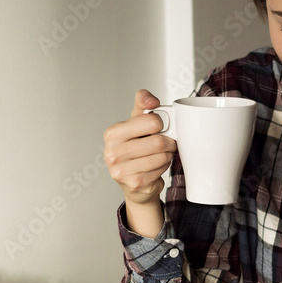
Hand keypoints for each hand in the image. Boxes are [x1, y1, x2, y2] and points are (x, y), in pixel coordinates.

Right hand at [103, 90, 176, 235]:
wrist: (133, 181)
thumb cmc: (135, 149)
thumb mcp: (136, 123)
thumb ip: (142, 105)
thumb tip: (150, 100)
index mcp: (113, 133)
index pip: (151, 121)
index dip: (161, 124)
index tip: (158, 128)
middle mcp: (113, 152)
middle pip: (158, 141)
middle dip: (168, 142)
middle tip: (165, 143)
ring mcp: (122, 170)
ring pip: (162, 156)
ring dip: (167, 155)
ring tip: (160, 154)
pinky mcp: (135, 183)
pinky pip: (161, 170)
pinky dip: (164, 167)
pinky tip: (156, 166)